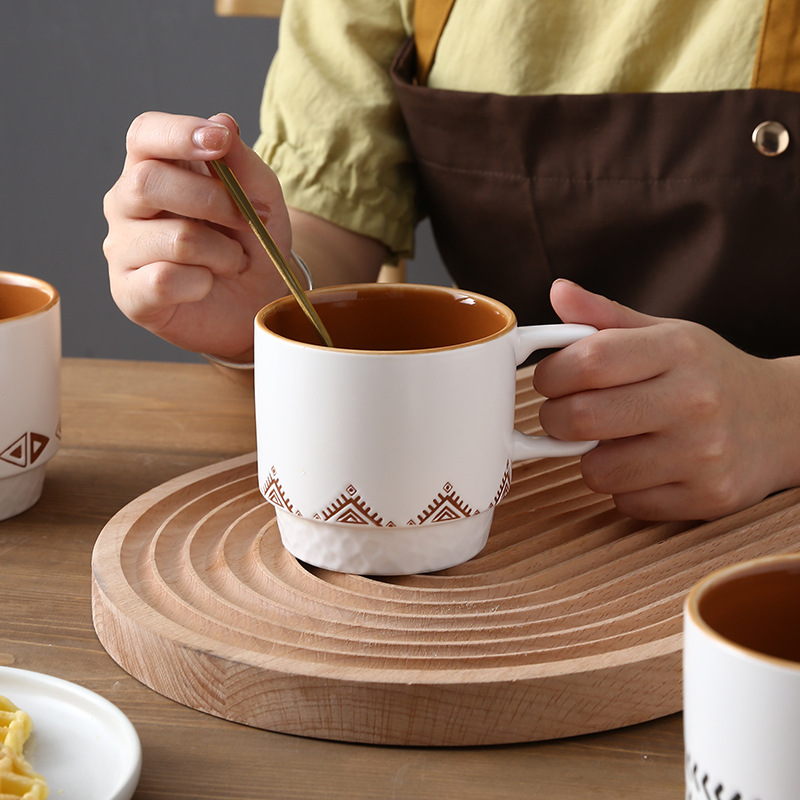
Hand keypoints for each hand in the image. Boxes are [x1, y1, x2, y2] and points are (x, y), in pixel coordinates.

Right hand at [103, 111, 292, 360]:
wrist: (257, 302)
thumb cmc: (252, 243)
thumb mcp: (263, 199)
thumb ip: (244, 164)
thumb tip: (223, 122)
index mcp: (154, 167)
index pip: (145, 134)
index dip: (179, 134)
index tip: (219, 143)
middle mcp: (127, 203)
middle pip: (147, 181)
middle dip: (213, 202)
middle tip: (248, 221)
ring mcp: (122, 249)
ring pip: (173, 239)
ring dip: (222, 253)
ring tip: (233, 262)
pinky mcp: (128, 293)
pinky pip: (165, 281)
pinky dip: (202, 284)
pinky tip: (206, 285)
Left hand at [533, 279, 799, 520]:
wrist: (785, 421)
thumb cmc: (709, 374)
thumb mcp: (666, 334)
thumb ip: (606, 317)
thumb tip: (558, 290)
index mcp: (680, 350)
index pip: (588, 361)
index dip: (551, 374)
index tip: (549, 380)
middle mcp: (695, 401)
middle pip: (581, 418)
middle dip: (555, 419)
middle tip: (565, 414)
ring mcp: (704, 454)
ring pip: (597, 471)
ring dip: (590, 459)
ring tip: (612, 441)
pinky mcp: (707, 497)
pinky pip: (626, 503)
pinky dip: (623, 488)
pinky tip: (644, 467)